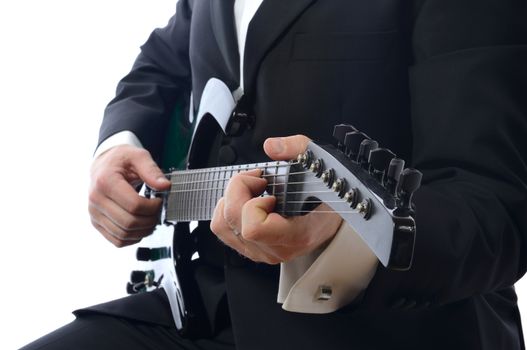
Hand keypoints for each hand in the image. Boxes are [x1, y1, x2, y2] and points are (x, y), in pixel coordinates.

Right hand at [89, 145, 170, 246]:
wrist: (104, 164)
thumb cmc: (121, 160)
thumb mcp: (138, 156)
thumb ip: (152, 170)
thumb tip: (165, 186)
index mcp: (105, 181)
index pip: (134, 205)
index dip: (152, 207)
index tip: (159, 201)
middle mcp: (96, 199)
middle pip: (129, 223)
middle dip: (150, 220)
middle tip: (157, 211)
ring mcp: (94, 213)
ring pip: (123, 235)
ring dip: (143, 231)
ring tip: (150, 219)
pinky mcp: (96, 222)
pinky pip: (117, 240)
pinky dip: (133, 238)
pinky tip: (140, 227)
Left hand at [210, 135, 341, 263]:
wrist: (333, 218)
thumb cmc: (328, 195)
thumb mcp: (320, 165)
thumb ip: (298, 150)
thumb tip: (271, 146)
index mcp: (296, 234)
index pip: (254, 229)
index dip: (253, 203)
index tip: (268, 189)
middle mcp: (277, 248)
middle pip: (233, 221)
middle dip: (238, 190)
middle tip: (258, 180)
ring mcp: (263, 252)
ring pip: (222, 226)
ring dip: (231, 199)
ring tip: (252, 190)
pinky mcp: (252, 250)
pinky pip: (223, 230)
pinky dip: (228, 209)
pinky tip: (247, 200)